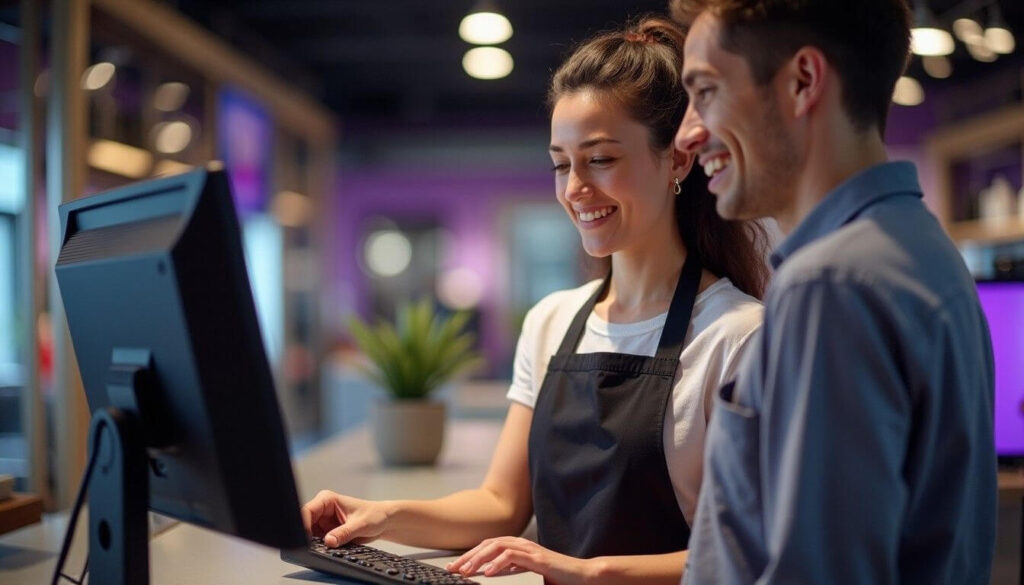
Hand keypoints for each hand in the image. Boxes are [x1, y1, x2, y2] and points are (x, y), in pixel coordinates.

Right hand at [300, 490, 390, 546]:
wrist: (384, 522)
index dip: (303, 525)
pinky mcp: (326, 532)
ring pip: (308, 535)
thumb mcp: (360, 525)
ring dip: (313, 543)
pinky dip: (319, 547)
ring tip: (320, 549)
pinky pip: (316, 541)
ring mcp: (323, 522)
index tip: (307, 539)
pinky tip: (325, 549)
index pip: (307, 511)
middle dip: (307, 536)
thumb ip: (344, 533)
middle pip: (304, 523)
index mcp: (328, 499)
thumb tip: (329, 541)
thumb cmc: (375, 515)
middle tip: (311, 548)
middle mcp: (322, 510)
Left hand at [445, 537, 592, 584]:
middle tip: (453, 569)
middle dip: (468, 557)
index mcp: (517, 547)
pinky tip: (488, 572)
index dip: (469, 555)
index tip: (455, 567)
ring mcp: (529, 549)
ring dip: (479, 559)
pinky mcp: (537, 558)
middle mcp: (521, 544)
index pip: (487, 547)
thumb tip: (489, 574)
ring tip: (466, 571)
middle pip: (488, 545)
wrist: (580, 575)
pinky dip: (498, 563)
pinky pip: (513, 557)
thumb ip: (510, 570)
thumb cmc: (556, 575)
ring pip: (497, 547)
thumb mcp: (527, 572)